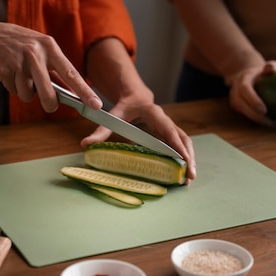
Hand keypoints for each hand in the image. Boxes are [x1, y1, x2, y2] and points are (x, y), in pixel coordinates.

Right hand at [0, 19, 101, 111]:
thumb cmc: (17, 44)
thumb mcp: (39, 48)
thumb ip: (54, 69)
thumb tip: (71, 93)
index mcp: (50, 47)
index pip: (72, 73)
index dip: (85, 91)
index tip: (96, 104)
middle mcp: (36, 53)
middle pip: (49, 92)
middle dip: (50, 104)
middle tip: (51, 106)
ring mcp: (20, 62)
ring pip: (29, 95)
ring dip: (25, 92)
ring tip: (19, 76)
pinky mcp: (5, 70)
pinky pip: (14, 91)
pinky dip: (12, 87)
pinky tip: (8, 73)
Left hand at [80, 101, 196, 181]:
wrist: (134, 97)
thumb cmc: (125, 106)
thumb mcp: (113, 115)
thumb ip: (101, 130)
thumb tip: (85, 144)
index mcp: (155, 114)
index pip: (170, 131)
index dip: (178, 146)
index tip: (184, 159)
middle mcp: (166, 121)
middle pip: (183, 139)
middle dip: (188, 157)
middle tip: (190, 176)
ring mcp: (169, 128)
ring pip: (185, 143)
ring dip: (188, 160)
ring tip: (188, 179)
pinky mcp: (168, 135)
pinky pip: (179, 147)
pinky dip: (183, 159)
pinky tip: (182, 173)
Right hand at [225, 60, 275, 125]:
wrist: (245, 75)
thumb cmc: (262, 72)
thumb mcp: (268, 67)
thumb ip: (272, 66)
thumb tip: (274, 70)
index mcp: (243, 80)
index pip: (245, 90)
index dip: (253, 100)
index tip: (264, 110)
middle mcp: (235, 90)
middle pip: (241, 105)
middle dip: (254, 115)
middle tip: (269, 122)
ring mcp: (234, 99)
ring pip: (242, 111)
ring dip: (255, 119)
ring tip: (270, 124)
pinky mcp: (236, 106)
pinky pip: (244, 114)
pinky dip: (254, 119)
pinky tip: (268, 123)